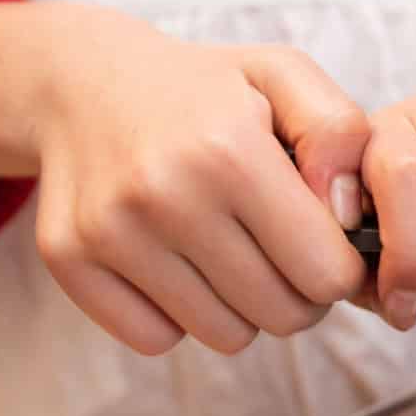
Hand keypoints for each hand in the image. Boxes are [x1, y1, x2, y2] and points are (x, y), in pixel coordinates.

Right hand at [29, 11, 368, 355]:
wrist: (83, 81)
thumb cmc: (205, 90)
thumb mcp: (286, 77)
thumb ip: (341, 134)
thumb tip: (346, 215)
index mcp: (230, 150)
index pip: (327, 274)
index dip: (340, 267)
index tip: (325, 244)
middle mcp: (164, 193)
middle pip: (282, 315)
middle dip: (298, 293)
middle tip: (282, 253)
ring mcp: (110, 230)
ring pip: (224, 336)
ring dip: (241, 308)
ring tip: (230, 253)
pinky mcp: (69, 259)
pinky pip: (157, 339)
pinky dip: (176, 315)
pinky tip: (176, 264)